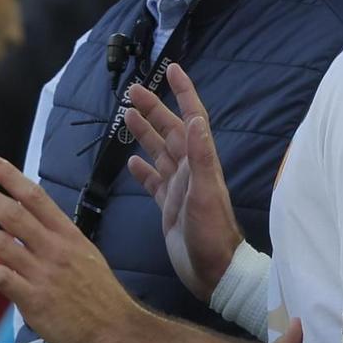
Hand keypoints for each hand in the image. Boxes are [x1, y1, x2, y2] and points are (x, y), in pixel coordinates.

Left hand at [0, 154, 145, 342]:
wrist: (118, 332)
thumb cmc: (101, 296)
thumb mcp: (84, 256)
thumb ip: (56, 241)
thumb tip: (31, 230)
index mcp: (67, 234)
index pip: (35, 197)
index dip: (10, 177)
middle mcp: (54, 248)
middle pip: (13, 214)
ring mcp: (43, 273)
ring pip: (2, 244)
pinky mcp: (35, 300)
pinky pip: (4, 279)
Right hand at [122, 64, 242, 299]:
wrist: (215, 273)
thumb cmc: (213, 235)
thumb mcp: (205, 193)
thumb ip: (201, 156)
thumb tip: (194, 119)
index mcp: (199, 162)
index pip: (192, 117)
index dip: (183, 92)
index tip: (172, 69)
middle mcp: (189, 170)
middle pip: (169, 130)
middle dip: (154, 108)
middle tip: (133, 90)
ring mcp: (178, 188)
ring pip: (158, 152)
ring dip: (145, 132)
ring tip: (127, 116)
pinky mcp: (168, 207)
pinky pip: (152, 182)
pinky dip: (142, 169)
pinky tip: (132, 161)